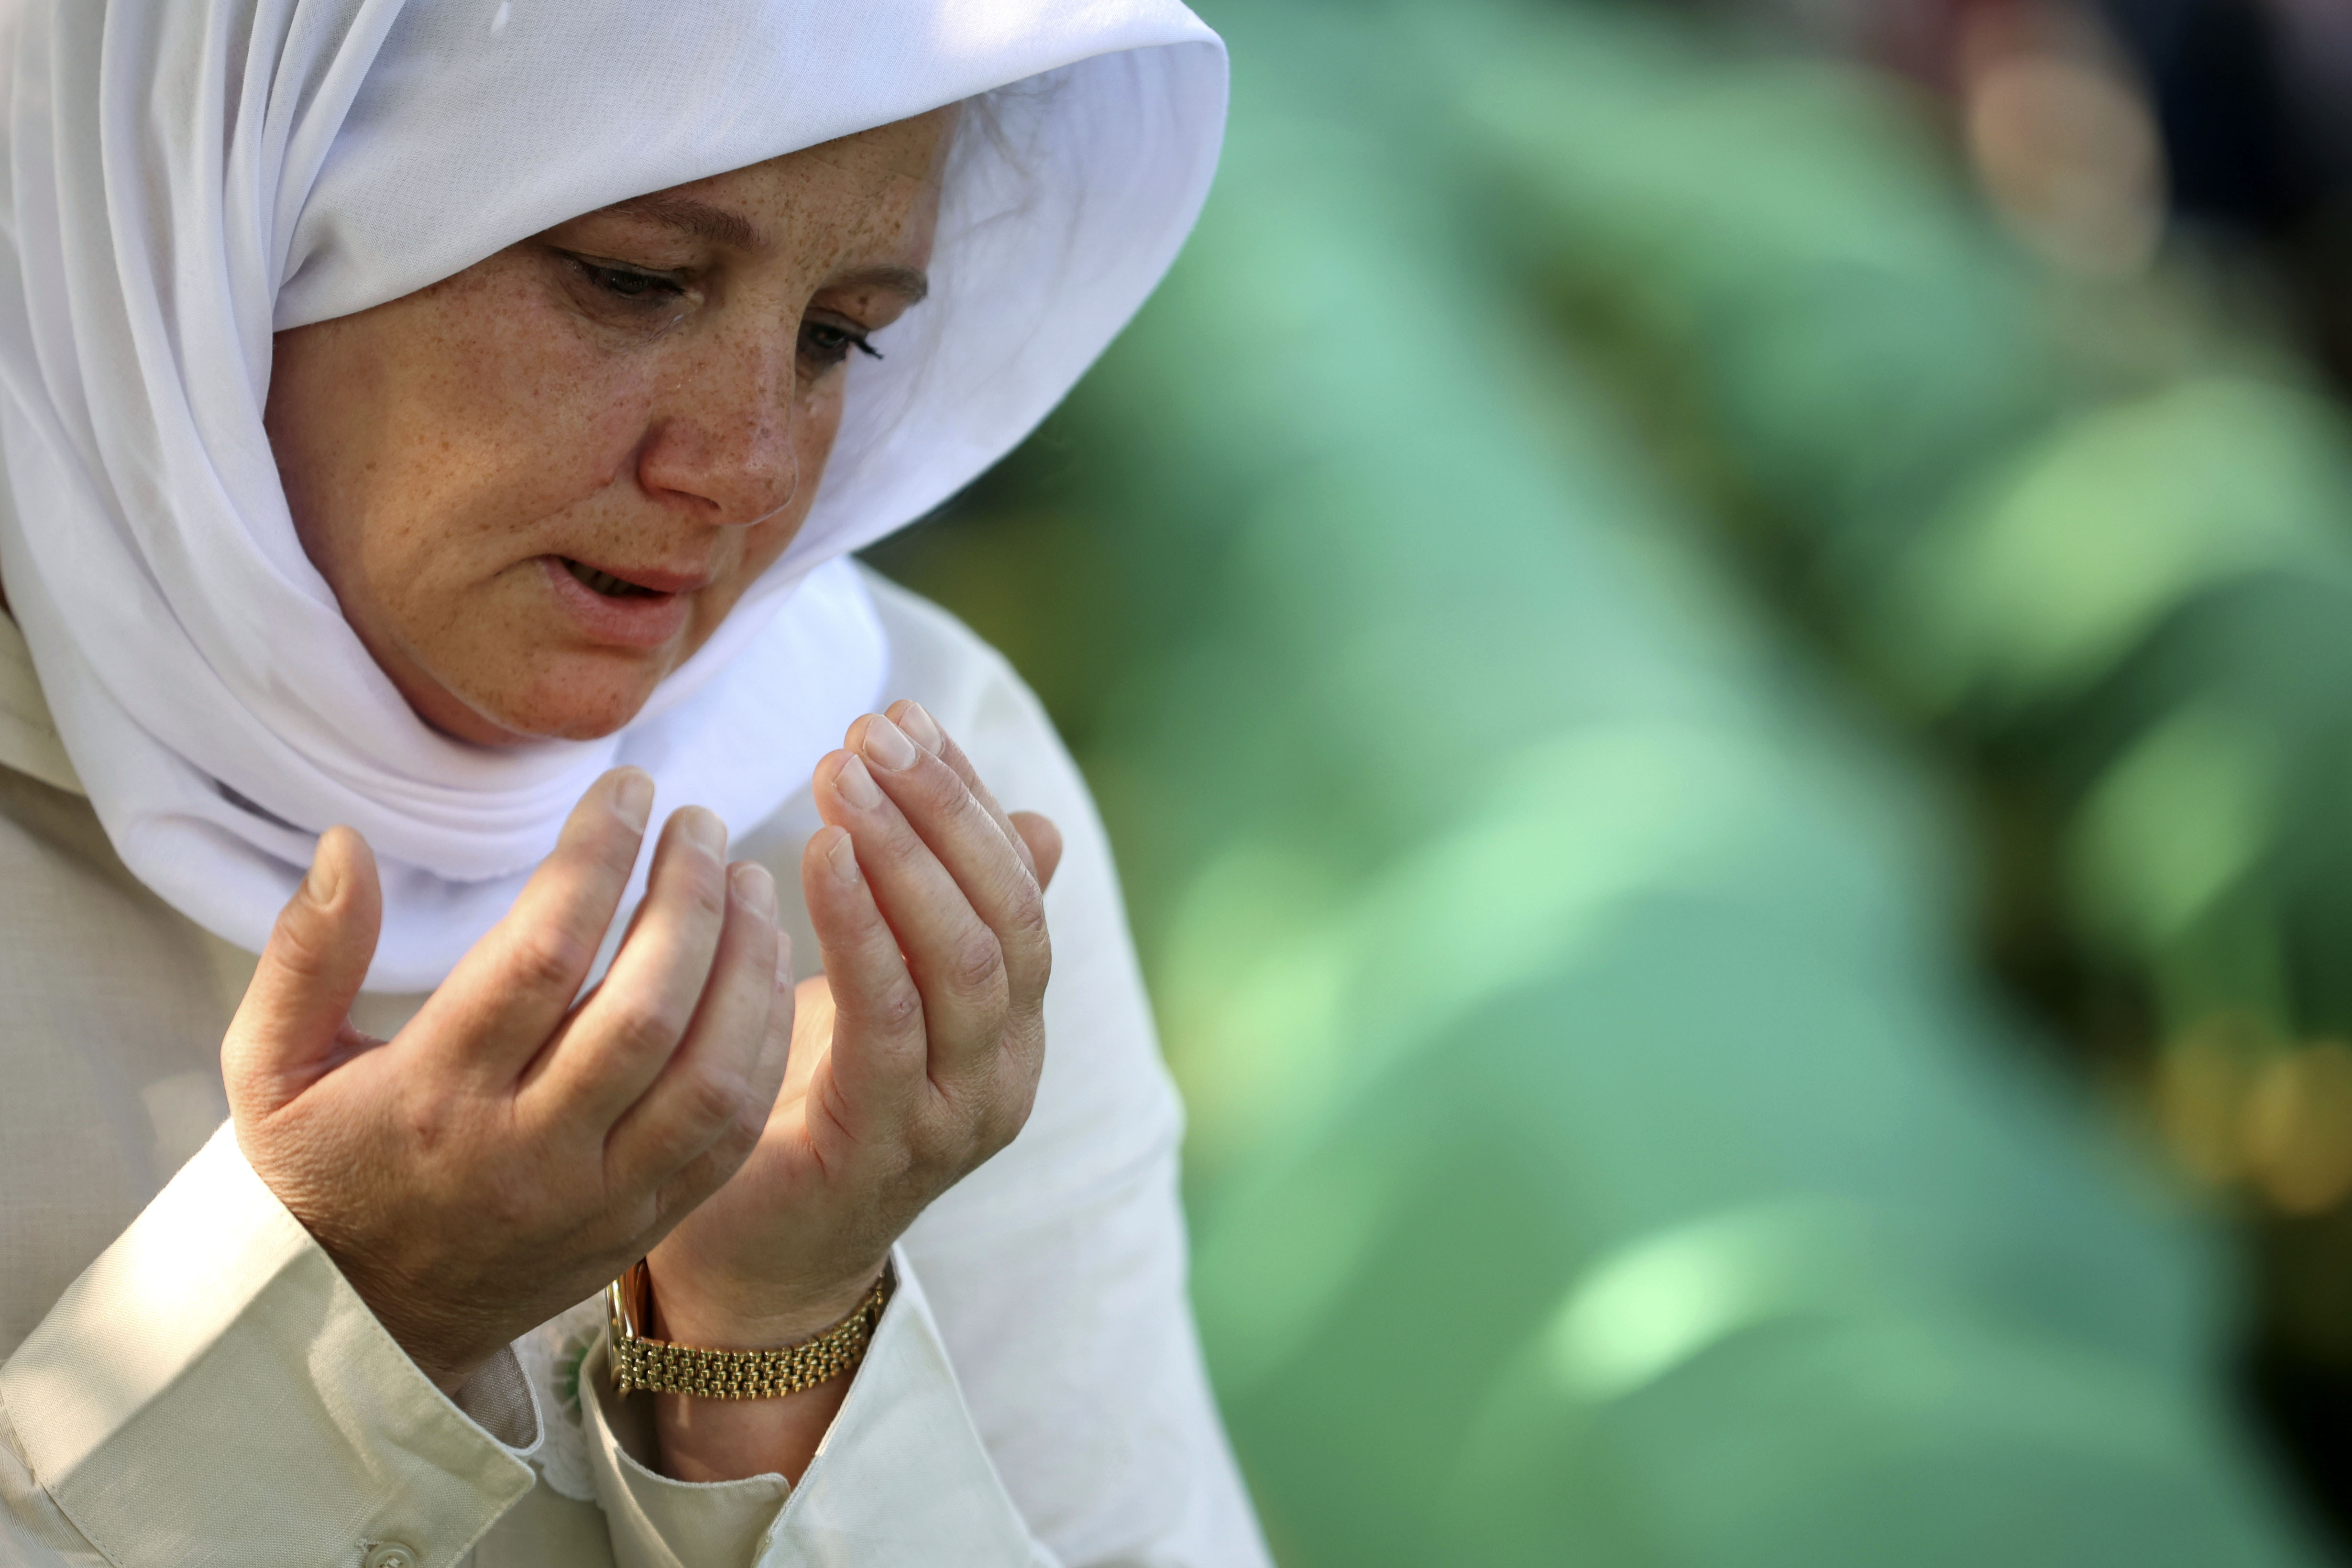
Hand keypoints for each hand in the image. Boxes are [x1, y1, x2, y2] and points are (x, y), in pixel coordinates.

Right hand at [222, 770, 792, 1392]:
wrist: (368, 1324)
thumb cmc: (322, 1170)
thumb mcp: (271, 1069)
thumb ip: (306, 956)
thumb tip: (346, 844)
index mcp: (433, 1099)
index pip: (540, 958)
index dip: (596, 858)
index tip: (630, 787)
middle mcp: (527, 1153)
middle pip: (646, 1012)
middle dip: (688, 899)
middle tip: (700, 821)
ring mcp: (600, 1197)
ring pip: (711, 1075)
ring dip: (746, 964)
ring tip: (747, 876)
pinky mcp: (647, 1223)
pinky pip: (733, 1130)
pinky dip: (762, 1040)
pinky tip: (765, 964)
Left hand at [643, 701, 1060, 1480]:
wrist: (758, 1262)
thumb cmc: (813, 1107)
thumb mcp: (888, 995)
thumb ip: (948, 920)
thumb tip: (1039, 825)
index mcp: (1014, 1027)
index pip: (1018, 889)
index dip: (967, 797)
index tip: (905, 715)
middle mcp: (1007, 1071)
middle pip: (1006, 917)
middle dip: (942, 811)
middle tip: (871, 730)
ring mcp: (958, 1116)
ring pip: (965, 963)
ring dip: (906, 854)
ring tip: (844, 774)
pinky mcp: (887, 1148)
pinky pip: (888, 1023)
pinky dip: (861, 930)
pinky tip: (818, 856)